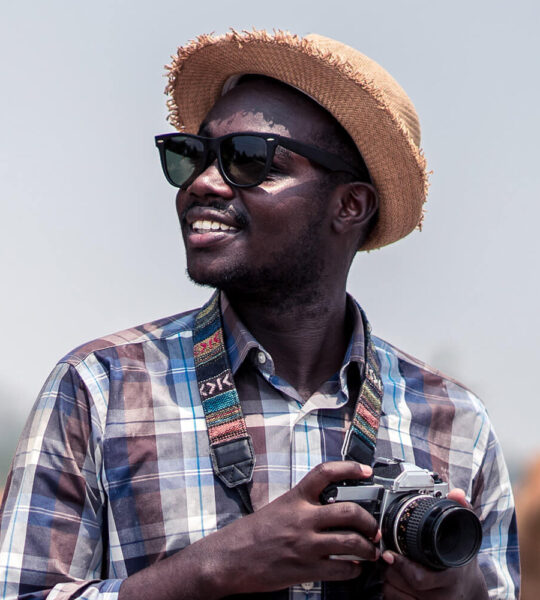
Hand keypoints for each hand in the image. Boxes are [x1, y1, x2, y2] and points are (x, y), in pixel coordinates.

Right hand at [192, 460, 379, 596]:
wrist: (230, 558)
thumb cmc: (253, 533)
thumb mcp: (278, 507)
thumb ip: (303, 504)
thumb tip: (330, 505)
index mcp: (295, 498)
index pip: (326, 473)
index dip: (350, 468)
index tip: (366, 470)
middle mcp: (302, 518)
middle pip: (349, 511)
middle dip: (369, 521)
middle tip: (374, 527)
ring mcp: (305, 545)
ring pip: (351, 543)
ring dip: (368, 548)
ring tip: (371, 550)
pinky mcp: (305, 570)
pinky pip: (341, 570)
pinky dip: (353, 570)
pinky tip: (353, 568)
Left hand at [381, 489, 487, 599]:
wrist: (469, 591)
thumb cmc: (462, 562)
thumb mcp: (465, 537)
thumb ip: (462, 512)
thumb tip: (457, 493)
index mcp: (448, 579)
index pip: (418, 578)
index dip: (400, 566)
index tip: (388, 554)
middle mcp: (439, 597)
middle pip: (400, 583)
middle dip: (389, 566)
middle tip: (385, 552)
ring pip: (393, 593)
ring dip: (387, 577)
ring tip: (389, 564)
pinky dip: (389, 589)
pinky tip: (393, 578)